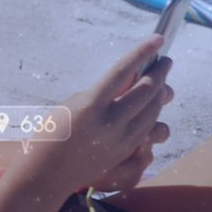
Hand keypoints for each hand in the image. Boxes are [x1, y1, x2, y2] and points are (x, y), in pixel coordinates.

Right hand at [15, 34, 173, 191]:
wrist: (47, 173)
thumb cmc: (52, 133)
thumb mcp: (71, 104)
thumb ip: (101, 92)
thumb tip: (130, 83)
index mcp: (91, 105)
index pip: (124, 71)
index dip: (142, 52)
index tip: (158, 38)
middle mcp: (111, 122)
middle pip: (147, 91)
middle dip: (160, 72)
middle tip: (164, 61)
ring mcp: (122, 139)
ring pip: (153, 110)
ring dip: (160, 93)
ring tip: (160, 82)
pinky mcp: (127, 152)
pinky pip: (148, 128)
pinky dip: (153, 113)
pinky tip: (151, 105)